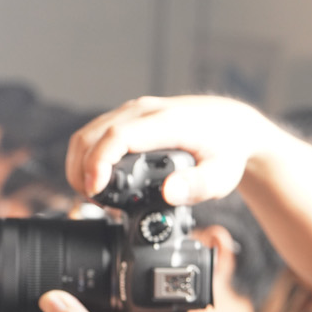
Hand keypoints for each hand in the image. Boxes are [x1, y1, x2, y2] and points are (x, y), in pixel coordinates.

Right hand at [66, 95, 268, 203]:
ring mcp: (134, 110)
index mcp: (167, 122)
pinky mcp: (129, 116)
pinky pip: (96, 132)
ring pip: (89, 132)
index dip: (98, 163)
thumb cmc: (226, 149)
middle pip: (93, 134)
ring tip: (91, 194)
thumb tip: (169, 194)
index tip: (94, 189)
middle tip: (90, 200)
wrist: (231, 124)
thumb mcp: (223, 175)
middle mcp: (145, 110)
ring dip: (80, 163)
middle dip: (81, 169)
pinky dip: (88, 156)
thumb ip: (198, 186)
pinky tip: (96, 178)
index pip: (118, 137)